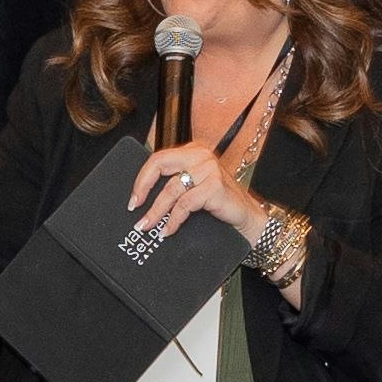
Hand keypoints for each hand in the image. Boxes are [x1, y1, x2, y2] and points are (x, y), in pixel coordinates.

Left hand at [125, 133, 255, 249]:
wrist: (248, 219)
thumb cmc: (219, 205)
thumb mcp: (194, 189)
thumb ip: (174, 186)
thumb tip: (142, 199)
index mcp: (193, 151)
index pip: (159, 158)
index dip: (142, 179)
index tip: (133, 198)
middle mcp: (201, 155)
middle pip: (160, 165)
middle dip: (143, 188)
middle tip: (134, 208)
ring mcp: (210, 169)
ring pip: (171, 189)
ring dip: (156, 211)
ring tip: (148, 226)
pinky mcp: (215, 186)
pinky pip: (185, 204)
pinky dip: (173, 220)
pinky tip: (168, 230)